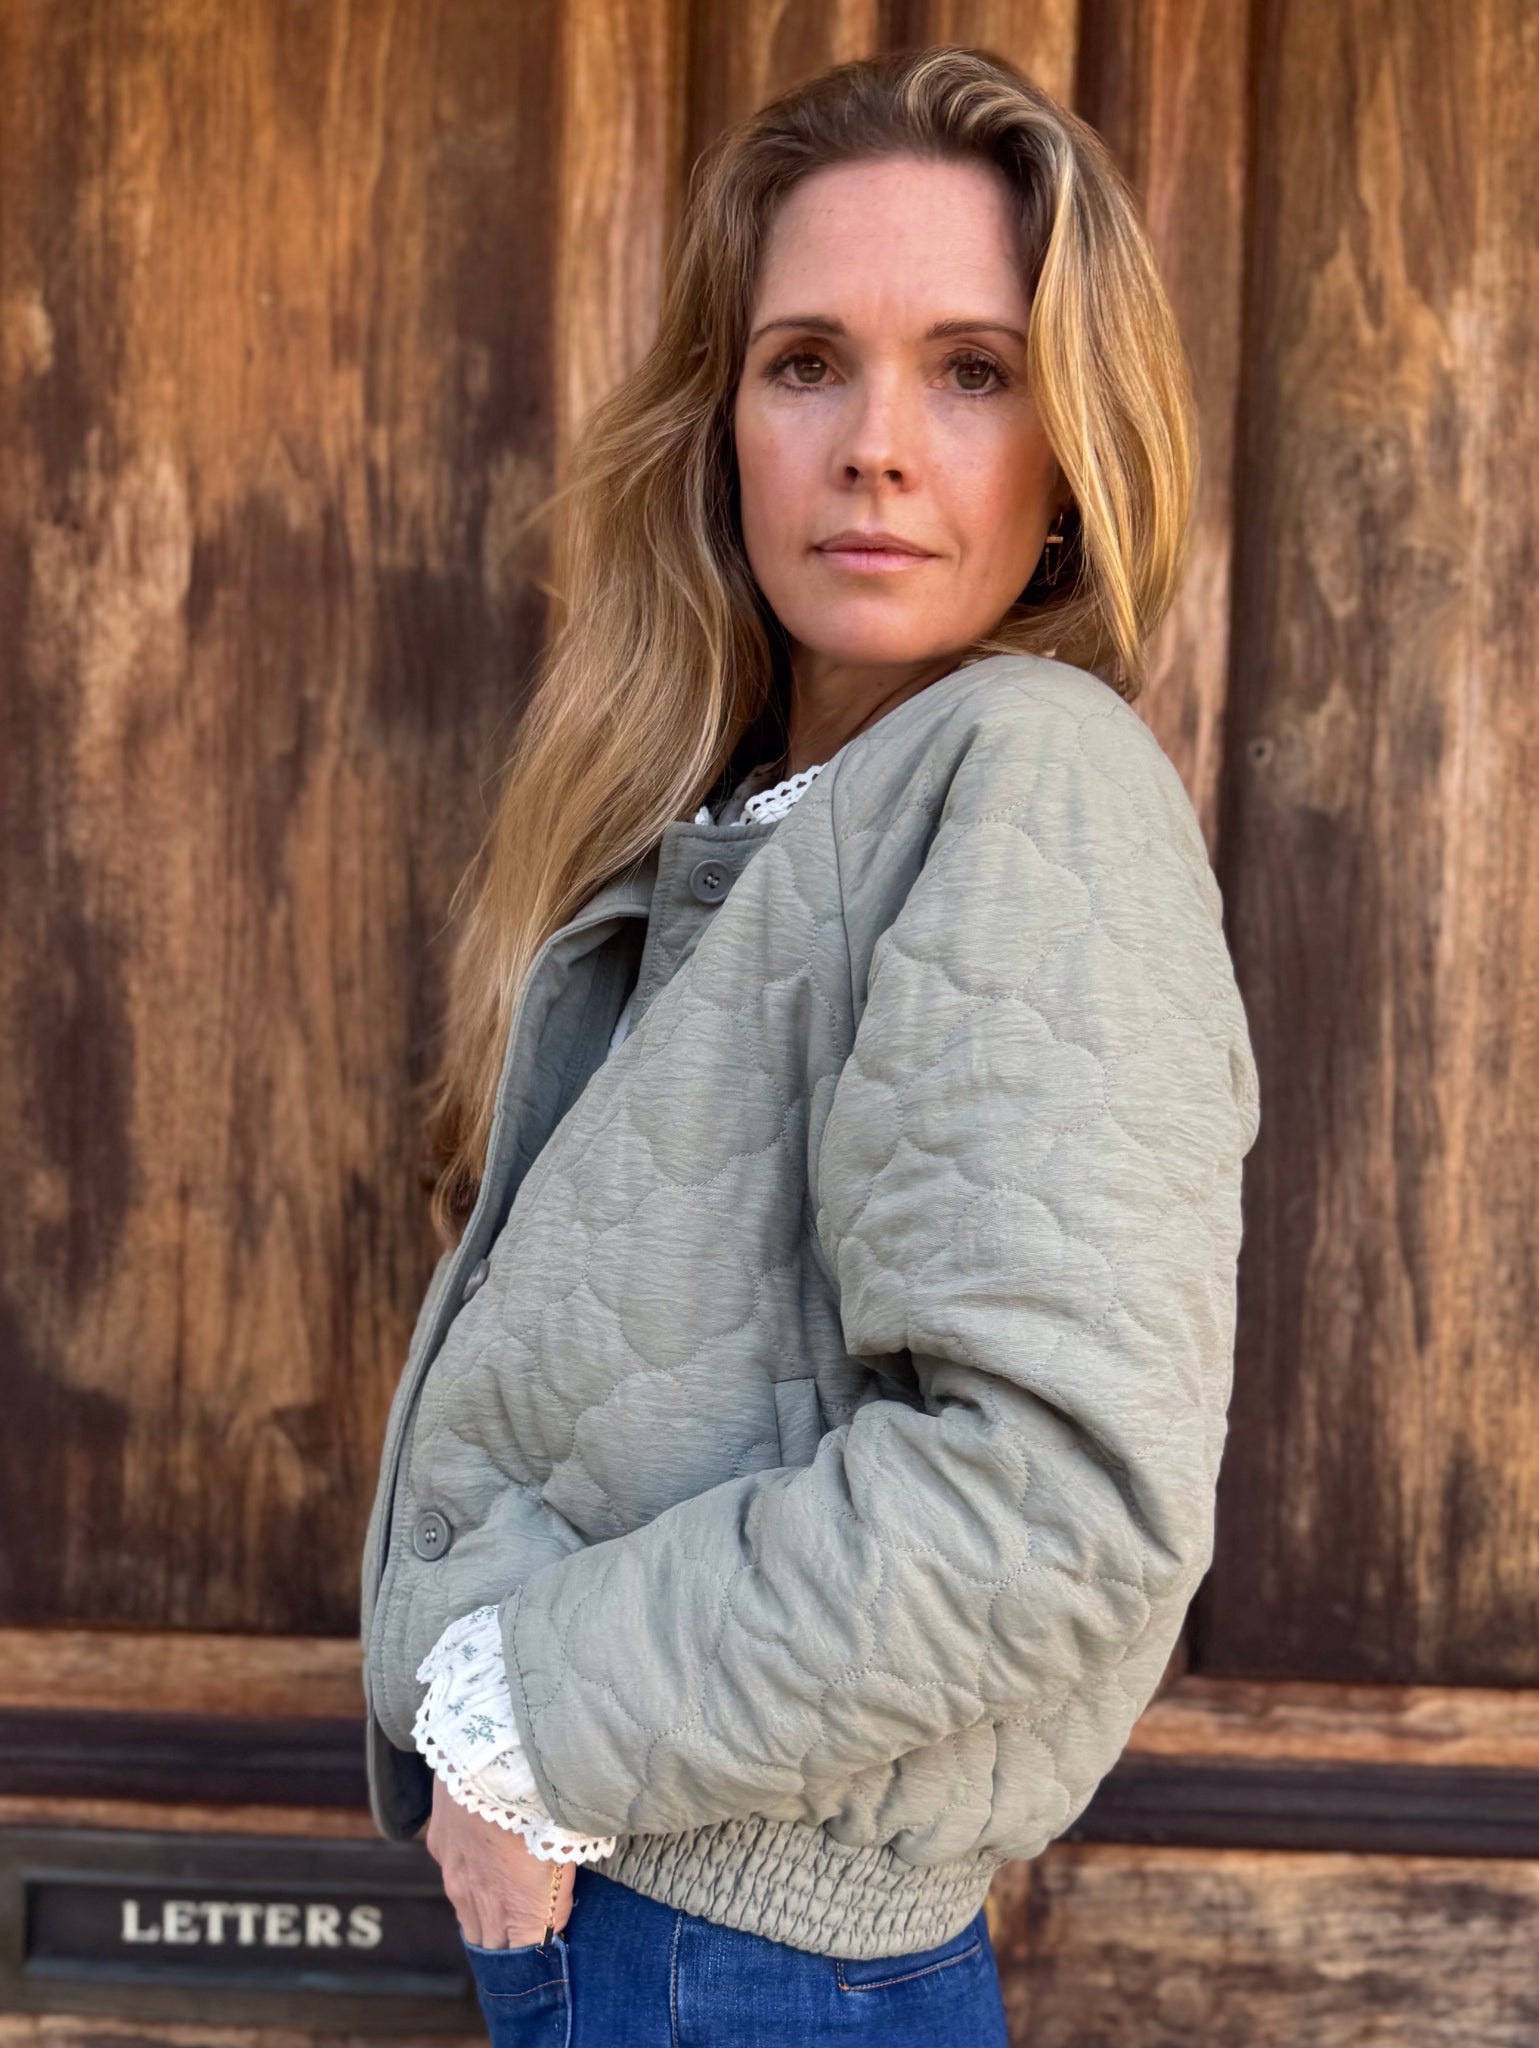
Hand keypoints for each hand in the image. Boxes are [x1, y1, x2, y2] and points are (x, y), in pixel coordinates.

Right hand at [423, 1774, 575, 1948]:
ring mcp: (455, 1877)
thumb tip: (552, 1915)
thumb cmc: (544, 1807)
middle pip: (490, 1946)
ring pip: (467, 1914)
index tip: (546, 1945)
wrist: (494, 1761)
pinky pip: (454, 1873)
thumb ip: (558, 1894)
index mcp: (520, 1913)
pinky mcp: (440, 1847)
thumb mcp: (569, 1852)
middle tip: (523, 1932)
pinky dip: (467, 1874)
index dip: (534, 1957)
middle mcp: (481, 1905)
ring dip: (484, 1913)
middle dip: (506, 1944)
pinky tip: (484, 1853)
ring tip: (504, 1898)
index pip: (525, 1959)